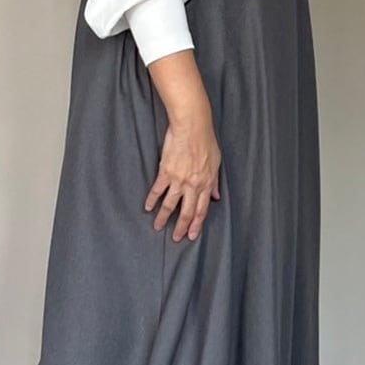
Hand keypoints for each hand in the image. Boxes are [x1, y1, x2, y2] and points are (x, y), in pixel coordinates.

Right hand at [144, 113, 221, 242]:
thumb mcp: (216, 162)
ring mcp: (178, 180)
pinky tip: (148, 207)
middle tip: (175, 238)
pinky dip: (151, 200)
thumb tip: (216, 197)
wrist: (192, 126)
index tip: (191, 235)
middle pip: (186, 212)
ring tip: (158, 227)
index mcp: (206, 183)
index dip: (196, 224)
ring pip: (170, 205)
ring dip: (163, 218)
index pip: (201, 210)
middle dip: (181, 228)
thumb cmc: (205, 141)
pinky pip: (157, 190)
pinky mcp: (165, 172)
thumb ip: (215, 182)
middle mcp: (193, 185)